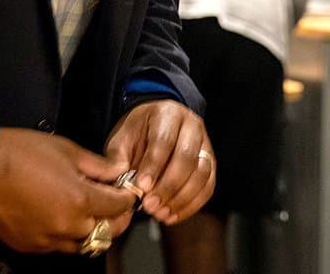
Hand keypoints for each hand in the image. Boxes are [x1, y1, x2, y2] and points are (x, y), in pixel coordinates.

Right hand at [0, 128, 137, 253]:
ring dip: (95, 230)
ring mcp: (46, 238)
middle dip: (118, 218)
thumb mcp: (69, 151)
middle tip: (116, 204)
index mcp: (79, 200)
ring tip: (93, 213)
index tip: (127, 190)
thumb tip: (119, 172)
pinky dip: (69, 236)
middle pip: (108, 231)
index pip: (119, 207)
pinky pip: (59, 246)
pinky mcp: (29, 245)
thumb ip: (99, 166)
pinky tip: (68, 219)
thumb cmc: (21, 154)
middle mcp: (65, 225)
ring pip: (85, 244)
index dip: (127, 197)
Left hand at [104, 100, 214, 224]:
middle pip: (187, 157)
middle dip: (168, 185)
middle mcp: (192, 126)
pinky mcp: (211, 163)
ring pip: (202, 173)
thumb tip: (123, 186)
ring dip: (181, 198)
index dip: (154, 165)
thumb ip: (118, 161)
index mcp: (167, 114)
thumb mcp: (121, 140)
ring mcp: (205, 144)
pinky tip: (173, 215)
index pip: (165, 140)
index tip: (142, 187)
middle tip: (150, 205)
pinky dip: (192, 204)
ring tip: (161, 214)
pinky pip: (208, 186)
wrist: (154, 127)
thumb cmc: (136, 135)